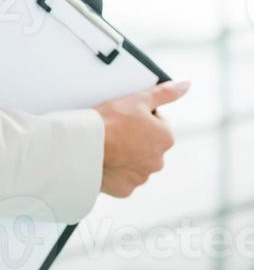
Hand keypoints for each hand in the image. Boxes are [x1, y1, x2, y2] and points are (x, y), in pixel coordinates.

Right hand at [93, 79, 190, 198]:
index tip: (128, 114)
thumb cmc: (112, 120)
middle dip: (137, 137)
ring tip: (109, 144)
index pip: (159, 122)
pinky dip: (117, 170)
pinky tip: (106, 159)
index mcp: (166, 138)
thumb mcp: (139, 99)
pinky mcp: (126, 189)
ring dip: (128, 154)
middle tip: (117, 128)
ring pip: (137, 161)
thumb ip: (165, 93)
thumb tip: (186, 85)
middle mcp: (159, 161)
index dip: (142, 115)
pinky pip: (123, 177)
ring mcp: (142, 177)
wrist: (87, 145)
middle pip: (149, 144)